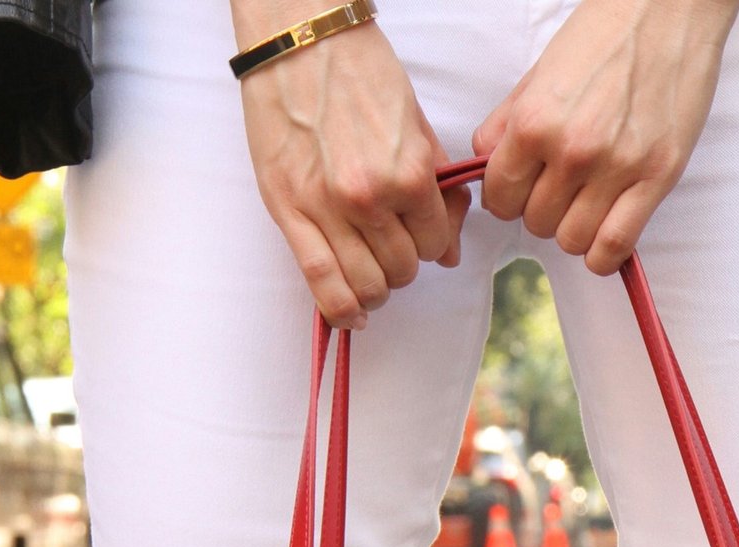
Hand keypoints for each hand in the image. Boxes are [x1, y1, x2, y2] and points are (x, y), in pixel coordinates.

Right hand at [233, 4, 470, 328]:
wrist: (300, 38)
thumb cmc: (359, 71)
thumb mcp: (414, 123)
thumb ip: (436, 187)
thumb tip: (449, 251)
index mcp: (408, 172)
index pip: (436, 244)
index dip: (434, 245)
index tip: (423, 236)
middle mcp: (370, 197)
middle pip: (403, 269)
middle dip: (404, 265)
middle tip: (393, 247)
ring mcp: (328, 209)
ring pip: (368, 285)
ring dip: (376, 289)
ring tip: (373, 278)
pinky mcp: (289, 212)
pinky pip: (321, 282)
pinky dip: (341, 309)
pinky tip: (352, 317)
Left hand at [471, 0, 738, 273]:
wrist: (669, 6)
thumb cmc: (605, 32)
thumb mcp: (540, 72)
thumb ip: (507, 123)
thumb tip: (485, 165)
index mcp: (535, 122)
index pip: (499, 198)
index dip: (507, 198)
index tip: (523, 188)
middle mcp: (572, 150)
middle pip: (535, 224)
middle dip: (542, 210)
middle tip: (561, 187)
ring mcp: (616, 168)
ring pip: (571, 241)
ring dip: (574, 229)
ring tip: (587, 202)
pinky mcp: (656, 178)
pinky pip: (614, 247)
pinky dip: (604, 253)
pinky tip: (606, 232)